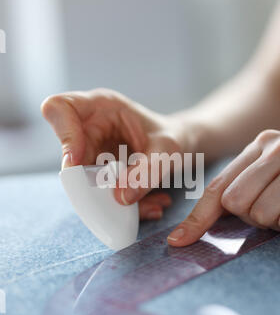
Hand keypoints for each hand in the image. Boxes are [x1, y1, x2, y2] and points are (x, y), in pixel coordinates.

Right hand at [41, 88, 182, 220]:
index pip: (59, 108)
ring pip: (82, 184)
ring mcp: (92, 153)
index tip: (78, 161)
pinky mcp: (98, 174)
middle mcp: (90, 128)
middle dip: (92, 187)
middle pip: (68, 158)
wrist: (185, 145)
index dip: (64, 135)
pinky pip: (99, 196)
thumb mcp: (169, 150)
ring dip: (113, 203)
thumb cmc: (176, 135)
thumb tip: (120, 198)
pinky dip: (124, 208)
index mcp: (101, 107)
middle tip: (123, 201)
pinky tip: (152, 206)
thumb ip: (147, 170)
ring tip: (151, 206)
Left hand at [168, 129, 279, 244]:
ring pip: (266, 215)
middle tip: (276, 206)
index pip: (218, 189)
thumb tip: (181, 237)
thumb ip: (229, 198)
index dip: (198, 220)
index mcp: (261, 145)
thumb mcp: (264, 180)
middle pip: (238, 204)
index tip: (178, 243)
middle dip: (255, 216)